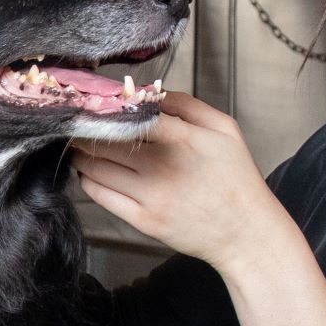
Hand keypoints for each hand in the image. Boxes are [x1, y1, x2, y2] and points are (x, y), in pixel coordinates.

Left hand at [70, 92, 283, 270]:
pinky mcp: (143, 221)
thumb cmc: (237, 179)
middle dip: (87, 129)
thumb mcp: (225, 130)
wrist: (245, 233)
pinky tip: (93, 172)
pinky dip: (89, 180)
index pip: (132, 115)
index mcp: (183, 140)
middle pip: (105, 141)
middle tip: (79, 123)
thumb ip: (188, 105)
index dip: (108, 107)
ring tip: (82, 145)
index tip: (97, 103)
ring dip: (82, 154)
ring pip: (96, 168)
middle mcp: (163, 168)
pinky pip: (100, 196)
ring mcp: (151, 196)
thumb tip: (152, 92)